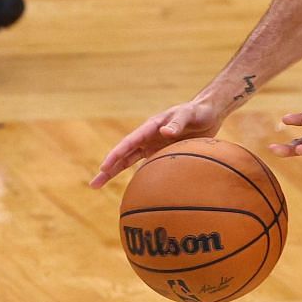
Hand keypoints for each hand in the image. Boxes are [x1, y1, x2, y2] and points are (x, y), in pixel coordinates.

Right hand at [90, 95, 228, 187]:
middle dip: (108, 169)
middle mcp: (148, 137)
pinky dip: (139, 177)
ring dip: (115, 173)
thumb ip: (177, 123)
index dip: (117, 154)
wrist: (208, 113)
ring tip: (98, 185)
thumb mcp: (188, 114)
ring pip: (130, 162)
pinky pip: (147, 166)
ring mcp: (153, 146)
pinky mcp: (162, 153)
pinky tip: (132, 189)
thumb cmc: (197, 112)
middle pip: (123, 155)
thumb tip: (164, 132)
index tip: (105, 166)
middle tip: (94, 184)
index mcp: (150, 127)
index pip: (129, 142)